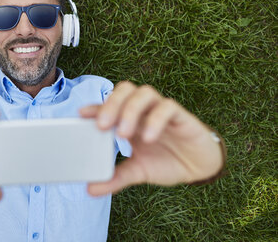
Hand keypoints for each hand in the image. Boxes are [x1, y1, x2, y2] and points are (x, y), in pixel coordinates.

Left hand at [80, 81, 224, 195]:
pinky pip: (167, 107)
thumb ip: (115, 178)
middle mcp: (143, 110)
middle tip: (103, 126)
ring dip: (130, 110)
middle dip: (111, 104)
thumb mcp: (137, 172)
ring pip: (144, 93)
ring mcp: (161, 110)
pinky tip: (148, 137)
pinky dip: (155, 120)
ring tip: (123, 134)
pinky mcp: (181, 115)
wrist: (199, 168)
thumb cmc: (166, 162)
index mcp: (129, 119)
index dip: (95, 106)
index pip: (109, 105)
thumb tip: (90, 190)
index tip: (81, 115)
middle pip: (124, 90)